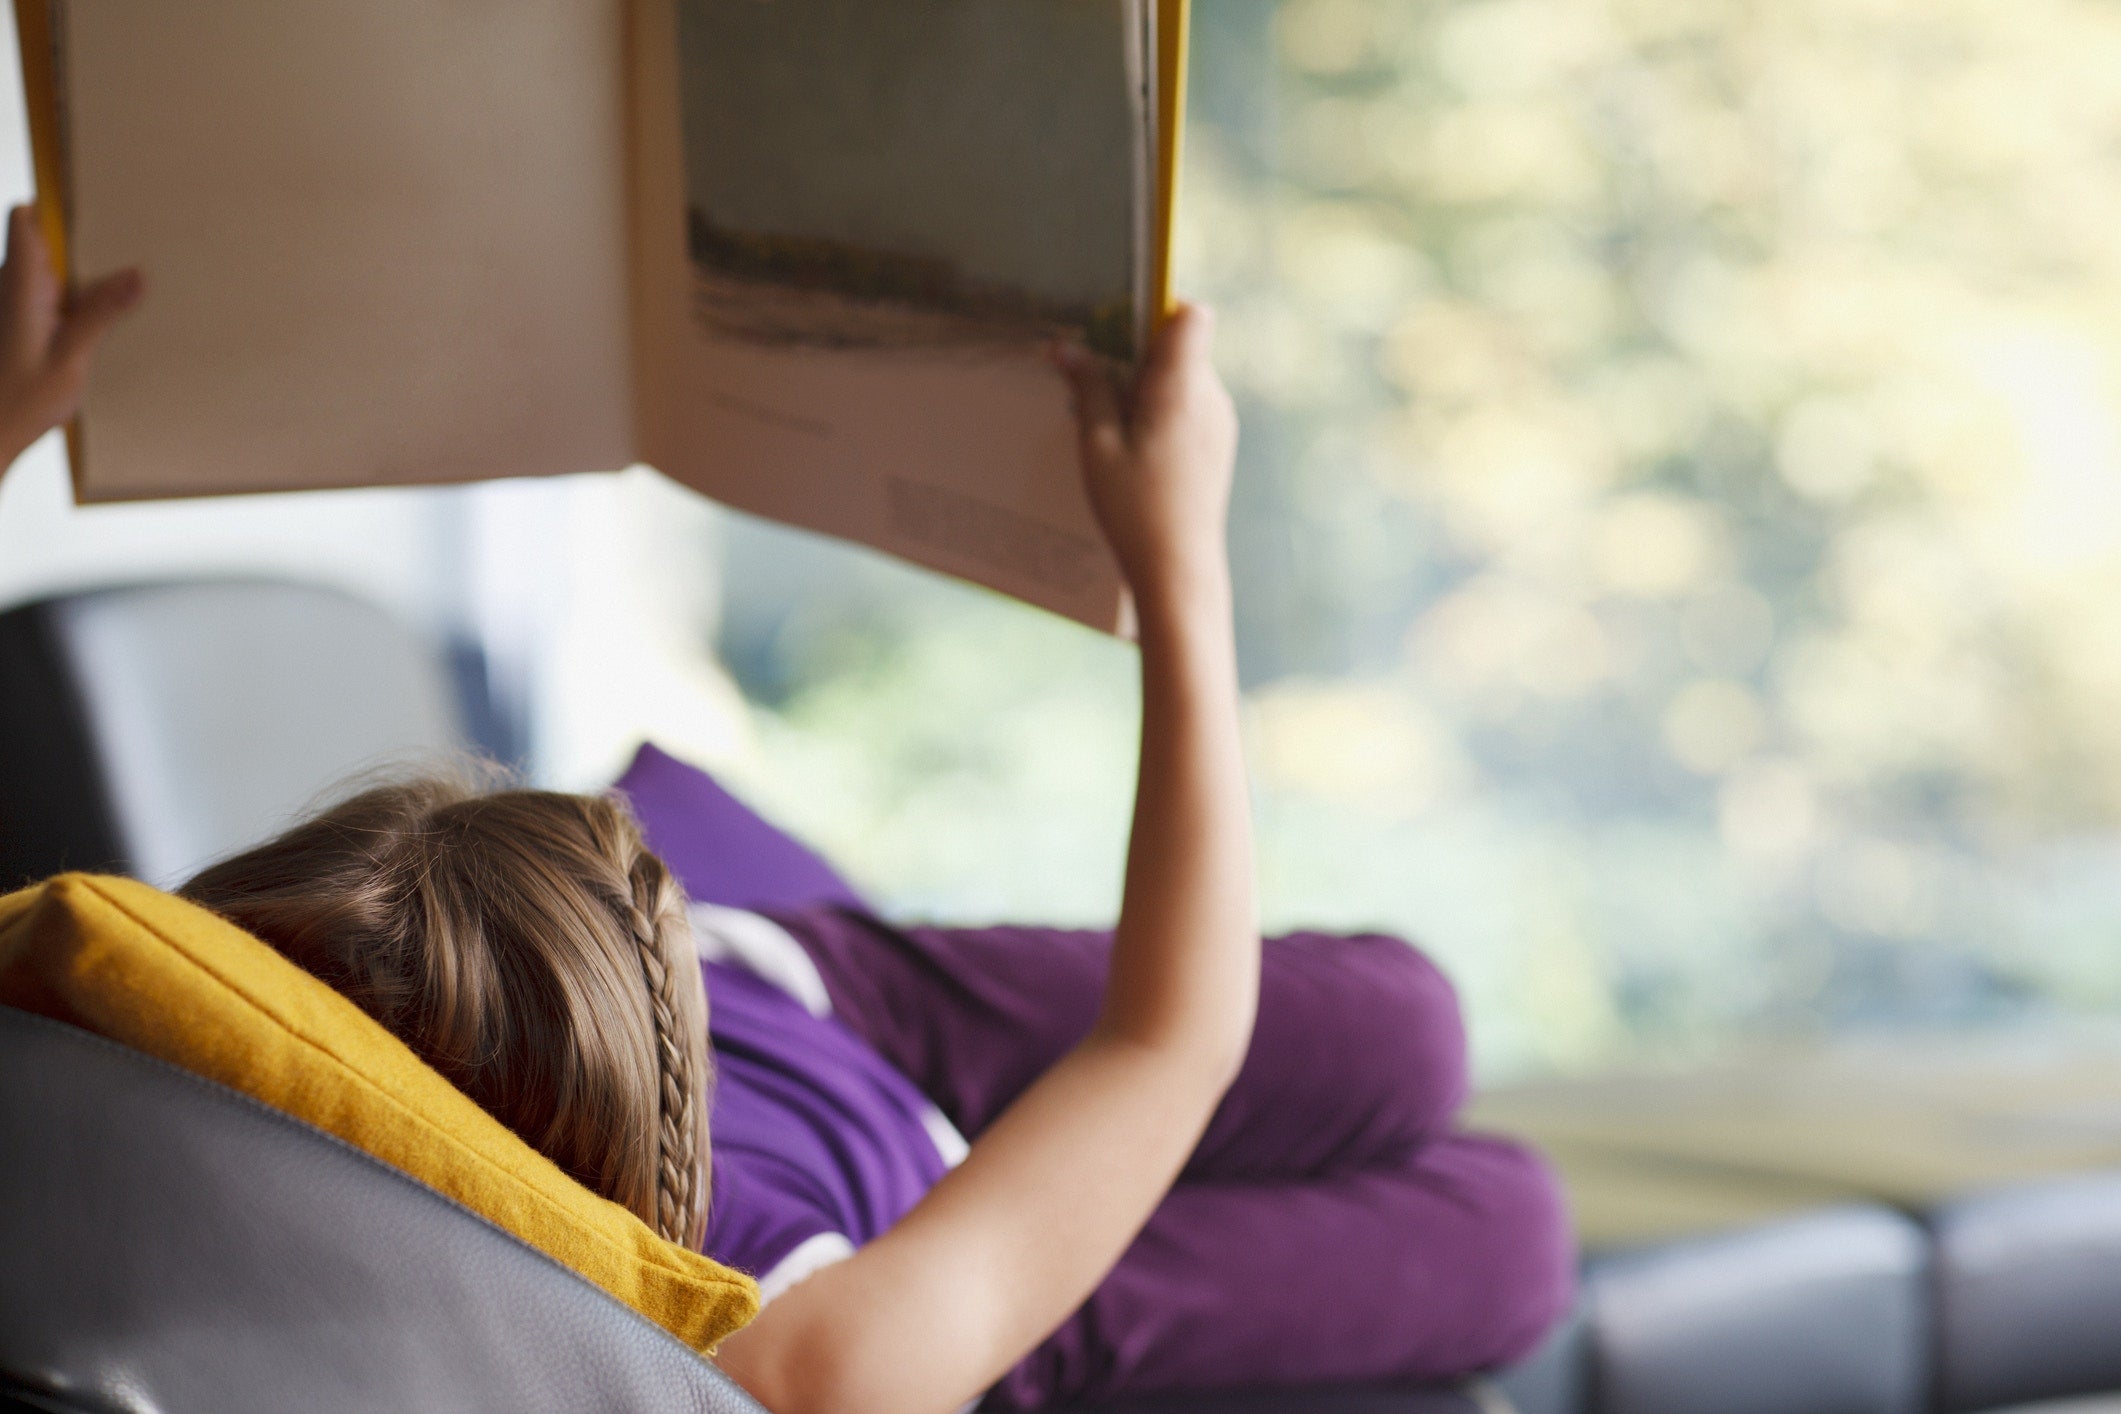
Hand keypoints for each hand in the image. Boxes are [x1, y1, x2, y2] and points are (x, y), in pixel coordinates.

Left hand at [0, 204, 141, 469]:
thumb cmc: (21, 401)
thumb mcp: (71, 358)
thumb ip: (101, 312)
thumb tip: (136, 274)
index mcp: (20, 286)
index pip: (25, 218)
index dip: (53, 202)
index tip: (93, 201)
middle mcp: (12, 288)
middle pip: (42, 238)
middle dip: (81, 239)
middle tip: (125, 249)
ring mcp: (16, 306)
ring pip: (49, 268)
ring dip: (82, 274)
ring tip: (123, 289)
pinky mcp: (24, 325)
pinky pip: (52, 296)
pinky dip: (77, 300)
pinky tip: (102, 322)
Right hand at [1053, 303, 1237, 607]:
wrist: (1179, 569)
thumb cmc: (1135, 512)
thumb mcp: (1097, 446)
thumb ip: (1088, 388)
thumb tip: (1067, 345)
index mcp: (1182, 390)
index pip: (1190, 315)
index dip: (1155, 309)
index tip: (1115, 326)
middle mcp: (1210, 397)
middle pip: (1178, 345)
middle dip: (1135, 352)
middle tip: (1092, 382)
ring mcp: (1218, 420)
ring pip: (1182, 375)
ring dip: (1144, 384)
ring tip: (1107, 422)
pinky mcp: (1216, 442)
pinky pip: (1188, 404)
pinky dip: (1158, 408)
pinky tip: (1130, 445)